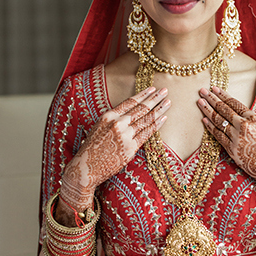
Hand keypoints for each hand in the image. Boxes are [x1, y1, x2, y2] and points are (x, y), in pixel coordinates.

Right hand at [61, 87, 169, 210]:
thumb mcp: (99, 127)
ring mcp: (125, 135)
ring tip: (168, 103)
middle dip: (155, 99)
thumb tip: (130, 114)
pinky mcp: (130, 148)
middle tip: (165, 91)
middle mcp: (117, 123)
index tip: (152, 89)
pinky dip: (156, 125)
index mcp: (108, 116)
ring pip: (146, 120)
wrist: (86, 167)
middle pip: (141, 109)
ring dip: (159, 110)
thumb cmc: (92, 148)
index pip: (130, 102)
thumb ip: (114, 120)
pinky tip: (164, 118)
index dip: (143, 95)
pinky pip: (146, 134)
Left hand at [198, 86, 255, 233]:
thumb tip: (235, 113)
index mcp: (254, 118)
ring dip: (208, 110)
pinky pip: (218, 136)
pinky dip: (210, 127)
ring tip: (200, 102)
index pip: (234, 103)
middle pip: (224, 109)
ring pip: (219, 121)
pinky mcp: (232, 149)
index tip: (214, 88)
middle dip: (212, 98)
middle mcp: (245, 126)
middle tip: (202, 90)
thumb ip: (249, 120)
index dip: (223, 95)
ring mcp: (237, 137)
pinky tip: (204, 120)